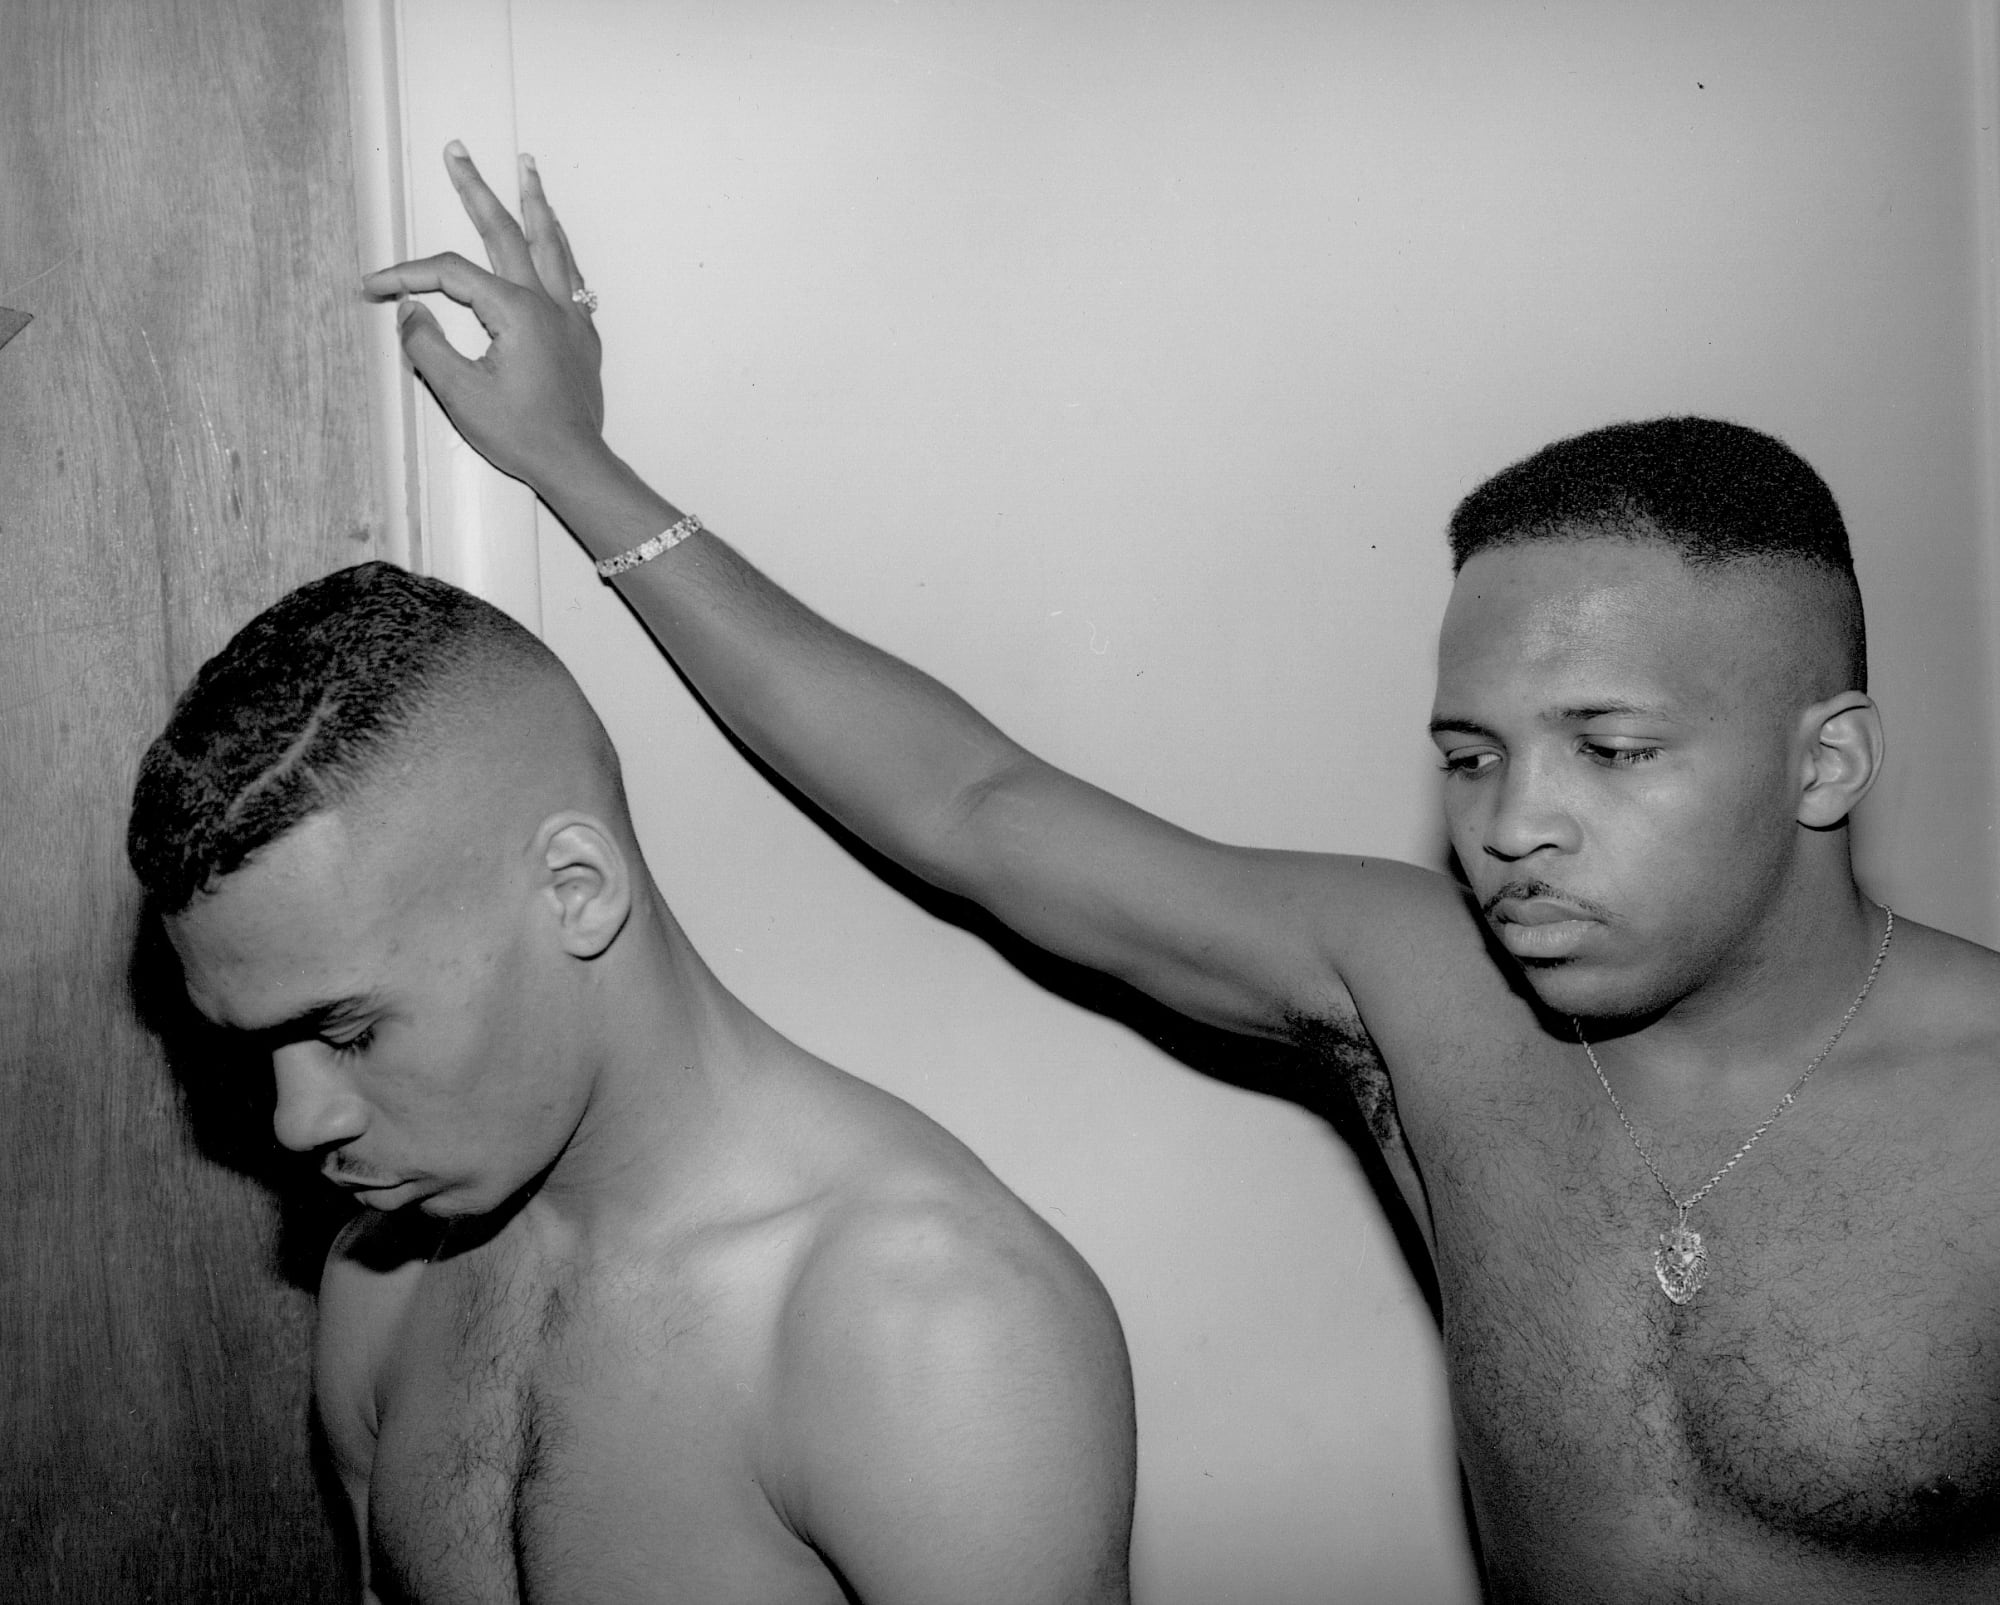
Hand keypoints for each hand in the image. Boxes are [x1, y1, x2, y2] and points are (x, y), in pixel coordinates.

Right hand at [363, 142, 609, 490]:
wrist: (575, 464)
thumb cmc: (522, 435)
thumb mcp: (460, 394)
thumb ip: (427, 346)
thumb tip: (409, 312)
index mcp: (515, 312)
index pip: (450, 275)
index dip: (406, 276)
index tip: (373, 288)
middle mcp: (547, 303)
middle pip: (506, 231)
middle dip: (477, 189)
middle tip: (457, 151)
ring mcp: (571, 317)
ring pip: (552, 244)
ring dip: (536, 202)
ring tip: (527, 166)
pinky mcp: (584, 337)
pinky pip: (572, 275)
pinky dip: (559, 247)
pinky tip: (555, 238)